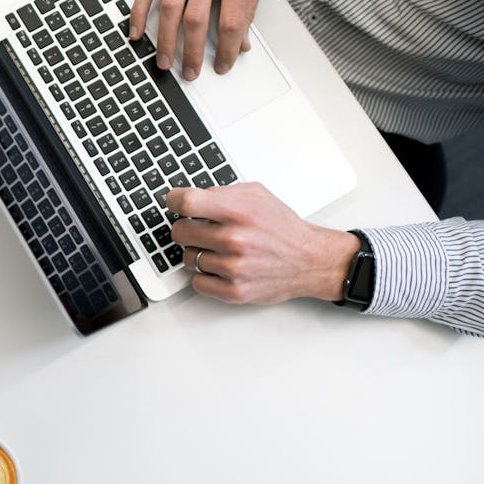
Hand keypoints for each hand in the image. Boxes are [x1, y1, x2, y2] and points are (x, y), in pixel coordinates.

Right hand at [130, 0, 268, 80]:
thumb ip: (248, 9)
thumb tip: (242, 43)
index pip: (230, 21)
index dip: (227, 49)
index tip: (224, 65)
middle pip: (196, 19)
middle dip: (192, 52)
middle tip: (190, 72)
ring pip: (170, 8)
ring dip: (165, 39)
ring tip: (164, 60)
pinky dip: (139, 11)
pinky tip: (136, 31)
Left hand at [167, 183, 358, 304]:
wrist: (310, 260)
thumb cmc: (283, 228)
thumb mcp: (257, 195)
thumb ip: (222, 192)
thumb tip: (191, 196)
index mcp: (239, 212)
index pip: (187, 203)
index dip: (174, 200)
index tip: (174, 202)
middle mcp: (235, 240)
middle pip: (180, 232)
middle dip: (186, 228)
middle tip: (199, 229)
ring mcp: (233, 268)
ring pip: (187, 258)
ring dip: (198, 252)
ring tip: (218, 249)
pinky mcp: (234, 291)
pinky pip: (197, 282)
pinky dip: (204, 275)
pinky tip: (219, 266)